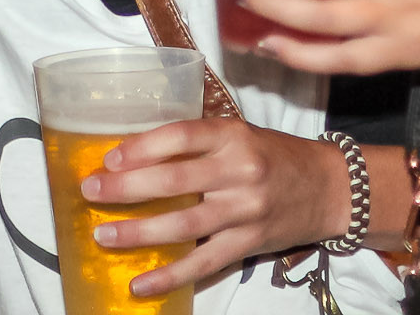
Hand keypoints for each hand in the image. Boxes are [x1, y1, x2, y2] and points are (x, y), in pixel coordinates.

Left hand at [83, 117, 348, 297]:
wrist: (328, 188)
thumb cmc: (275, 157)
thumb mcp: (240, 135)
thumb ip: (198, 143)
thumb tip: (136, 154)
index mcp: (233, 135)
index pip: (181, 136)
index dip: (142, 147)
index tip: (110, 158)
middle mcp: (239, 171)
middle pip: (174, 180)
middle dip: (126, 188)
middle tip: (91, 192)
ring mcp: (245, 210)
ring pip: (183, 224)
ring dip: (138, 232)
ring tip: (104, 236)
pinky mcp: (248, 244)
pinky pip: (203, 263)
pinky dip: (170, 276)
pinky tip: (140, 284)